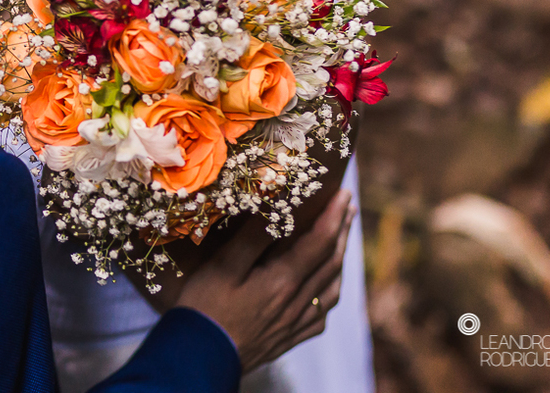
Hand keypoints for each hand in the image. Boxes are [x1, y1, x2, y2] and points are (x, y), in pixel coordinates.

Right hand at [173, 189, 355, 371]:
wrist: (201, 357)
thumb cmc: (206, 307)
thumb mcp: (223, 266)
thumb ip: (253, 238)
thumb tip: (276, 205)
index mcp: (282, 281)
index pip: (319, 242)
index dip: (333, 216)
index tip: (343, 193)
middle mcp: (297, 303)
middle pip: (330, 263)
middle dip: (342, 232)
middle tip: (348, 207)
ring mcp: (295, 324)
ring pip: (331, 290)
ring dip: (340, 261)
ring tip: (341, 242)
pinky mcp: (289, 339)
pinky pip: (320, 315)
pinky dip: (328, 294)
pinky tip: (323, 290)